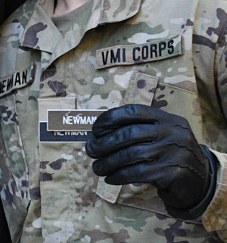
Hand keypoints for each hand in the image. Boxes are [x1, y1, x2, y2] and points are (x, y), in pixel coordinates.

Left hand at [85, 104, 216, 219]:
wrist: (200, 179)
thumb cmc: (169, 153)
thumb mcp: (160, 134)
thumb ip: (137, 129)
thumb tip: (97, 134)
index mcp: (166, 118)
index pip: (132, 112)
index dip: (109, 119)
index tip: (95, 130)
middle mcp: (170, 132)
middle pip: (128, 134)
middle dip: (104, 143)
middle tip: (91, 151)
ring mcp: (172, 152)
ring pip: (130, 155)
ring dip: (108, 162)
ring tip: (97, 168)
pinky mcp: (171, 173)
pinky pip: (137, 173)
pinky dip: (119, 176)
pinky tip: (111, 178)